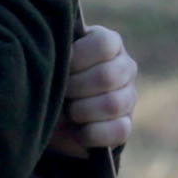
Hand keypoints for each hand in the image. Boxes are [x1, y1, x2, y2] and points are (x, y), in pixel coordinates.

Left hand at [55, 21, 136, 158]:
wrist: (49, 114)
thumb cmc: (49, 77)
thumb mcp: (51, 59)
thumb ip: (57, 50)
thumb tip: (60, 54)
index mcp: (109, 43)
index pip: (104, 44)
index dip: (78, 58)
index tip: (58, 66)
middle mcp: (124, 67)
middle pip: (107, 76)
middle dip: (75, 88)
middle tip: (60, 92)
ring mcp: (128, 97)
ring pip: (113, 104)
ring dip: (81, 111)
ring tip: (67, 111)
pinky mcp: (126, 125)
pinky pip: (118, 131)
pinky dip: (92, 134)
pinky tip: (77, 131)